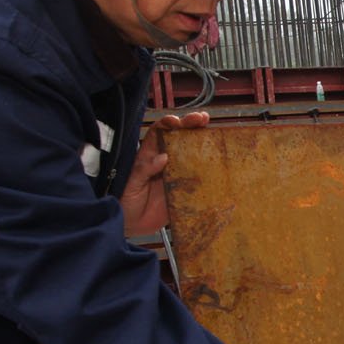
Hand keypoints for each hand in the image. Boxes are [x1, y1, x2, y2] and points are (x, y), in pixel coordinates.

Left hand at [120, 111, 208, 236]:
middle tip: (203, 119)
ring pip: (191, 154)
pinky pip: (198, 180)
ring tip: (213, 132)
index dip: (168, 123)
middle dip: (190, 125)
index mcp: (149, 156)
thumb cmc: (124, 201)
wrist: (130, 225)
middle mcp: (165, 162)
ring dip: (202, 142)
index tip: (177, 120)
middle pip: (179, 138)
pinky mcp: (184, 191)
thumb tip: (162, 157)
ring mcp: (176, 175)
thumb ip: (144, 170)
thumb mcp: (130, 184)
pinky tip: (218, 164)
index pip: (159, 133)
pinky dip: (208, 172)